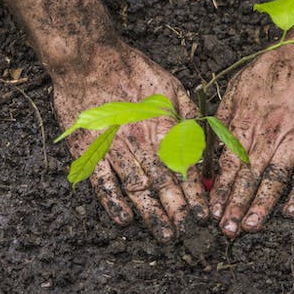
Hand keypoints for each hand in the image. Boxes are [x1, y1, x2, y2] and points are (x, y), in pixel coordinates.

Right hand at [51, 41, 208, 240]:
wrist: (90, 59)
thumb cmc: (133, 72)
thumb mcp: (171, 88)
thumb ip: (188, 117)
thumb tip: (203, 148)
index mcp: (162, 128)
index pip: (183, 168)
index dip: (194, 193)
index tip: (203, 214)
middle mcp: (141, 142)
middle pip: (163, 183)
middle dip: (178, 210)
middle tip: (188, 232)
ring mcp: (115, 148)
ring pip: (137, 187)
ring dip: (152, 213)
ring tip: (165, 234)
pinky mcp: (90, 150)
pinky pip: (103, 181)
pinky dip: (113, 202)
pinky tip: (124, 220)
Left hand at [210, 44, 293, 236]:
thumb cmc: (274, 70)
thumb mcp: (239, 88)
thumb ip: (223, 121)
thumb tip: (207, 151)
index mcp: (246, 121)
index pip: (228, 164)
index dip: (219, 190)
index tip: (211, 211)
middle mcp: (269, 133)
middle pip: (249, 176)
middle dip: (235, 206)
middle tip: (226, 231)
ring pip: (276, 178)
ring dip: (262, 205)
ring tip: (250, 227)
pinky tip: (290, 212)